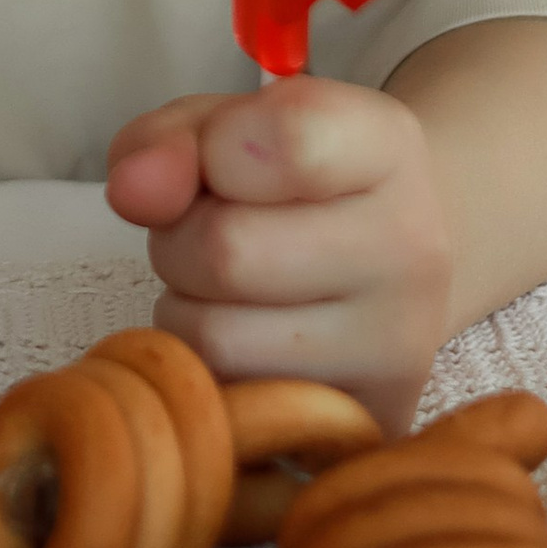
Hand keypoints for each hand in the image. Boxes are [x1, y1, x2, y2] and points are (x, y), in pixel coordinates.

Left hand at [104, 77, 454, 429]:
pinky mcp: (369, 419)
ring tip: (232, 290)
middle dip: (182, 239)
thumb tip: (132, 190)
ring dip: (188, 310)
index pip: (289, 138)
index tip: (220, 159)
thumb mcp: (224, 129)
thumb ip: (166, 141)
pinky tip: (250, 341)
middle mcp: (413, 246)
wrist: (385, 266)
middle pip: (227, 250)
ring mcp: (399, 346)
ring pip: (215, 338)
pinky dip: (208, 371)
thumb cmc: (286, 185)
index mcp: (388, 147)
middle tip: (212, 232)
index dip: (214, 147)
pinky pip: (229, 401)